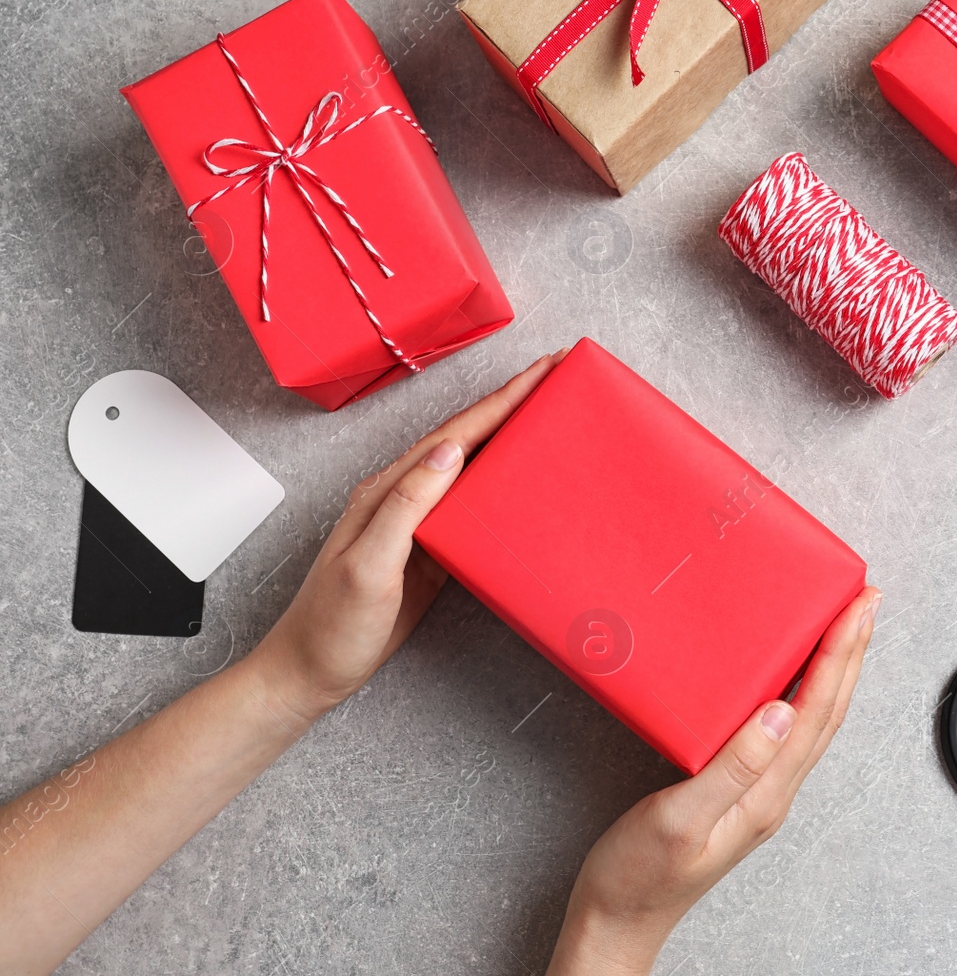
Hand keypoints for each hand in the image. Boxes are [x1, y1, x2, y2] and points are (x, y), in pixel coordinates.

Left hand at [249, 350, 566, 725]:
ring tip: (548, 413)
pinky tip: (523, 480)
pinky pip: (473, 506)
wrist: (311, 672)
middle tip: (555, 376)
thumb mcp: (367, 565)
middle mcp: (403, 496)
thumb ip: (406, 506)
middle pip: (467, 438)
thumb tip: (449, 452)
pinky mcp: (431, 551)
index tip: (539, 373)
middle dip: (511, 404)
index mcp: (388, 491)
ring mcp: (418, 523)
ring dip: (509, 437)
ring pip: (473, 467)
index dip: (500, 402)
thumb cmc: (331, 625)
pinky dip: (501, 483)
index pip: (454, 435)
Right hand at [545, 587, 881, 975]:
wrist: (616, 920)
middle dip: (851, 652)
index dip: (841, 653)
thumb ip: (732, 767)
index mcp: (766, 793)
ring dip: (832, 668)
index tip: (858, 607)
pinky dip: (800, 691)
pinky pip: (785, 730)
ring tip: (843, 627)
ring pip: (812, 719)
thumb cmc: (639, 877)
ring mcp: (759, 792)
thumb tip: (781, 713)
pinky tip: (791, 677)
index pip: (817, 709)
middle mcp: (773, 791)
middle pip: (828, 710)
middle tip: (866, 601)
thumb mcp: (679, 818)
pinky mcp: (738, 790)